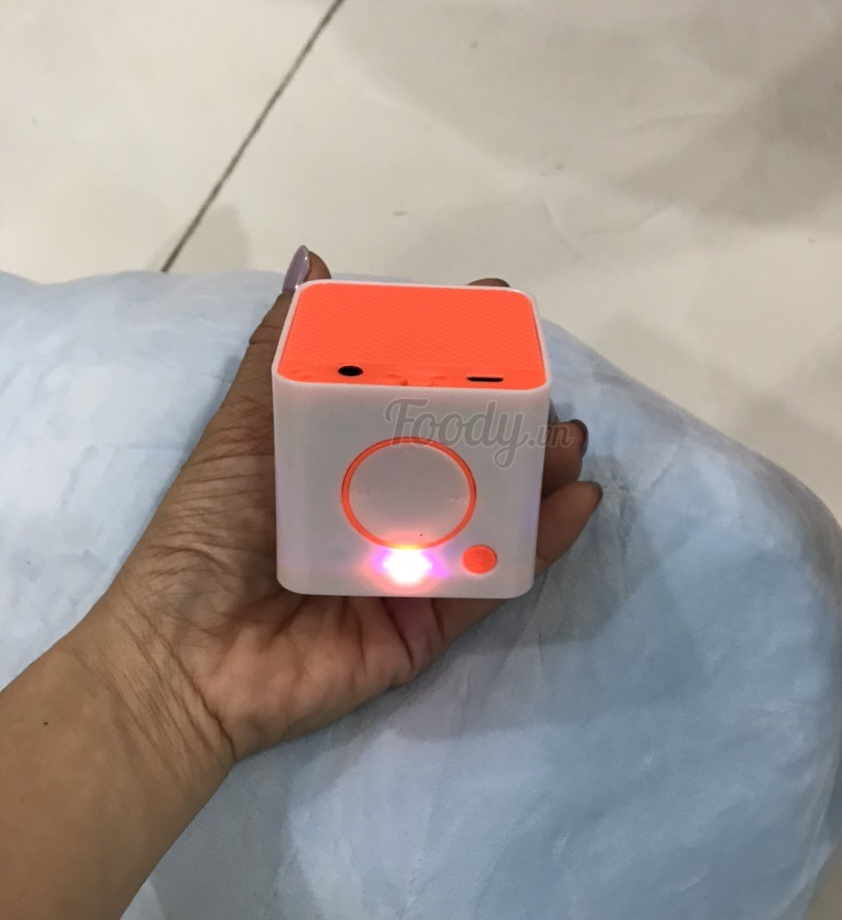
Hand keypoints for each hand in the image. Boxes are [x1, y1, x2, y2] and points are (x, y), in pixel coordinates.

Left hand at [100, 252, 600, 768]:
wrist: (186, 658)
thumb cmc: (206, 535)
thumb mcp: (242, 432)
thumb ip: (281, 354)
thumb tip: (312, 260)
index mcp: (342, 459)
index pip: (413, 398)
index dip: (459, 358)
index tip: (500, 313)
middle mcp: (384, 508)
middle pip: (466, 454)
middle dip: (515, 418)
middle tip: (546, 387)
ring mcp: (412, 567)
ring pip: (493, 513)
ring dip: (539, 473)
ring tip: (566, 439)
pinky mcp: (429, 623)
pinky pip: (496, 580)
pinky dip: (542, 542)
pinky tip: (576, 501)